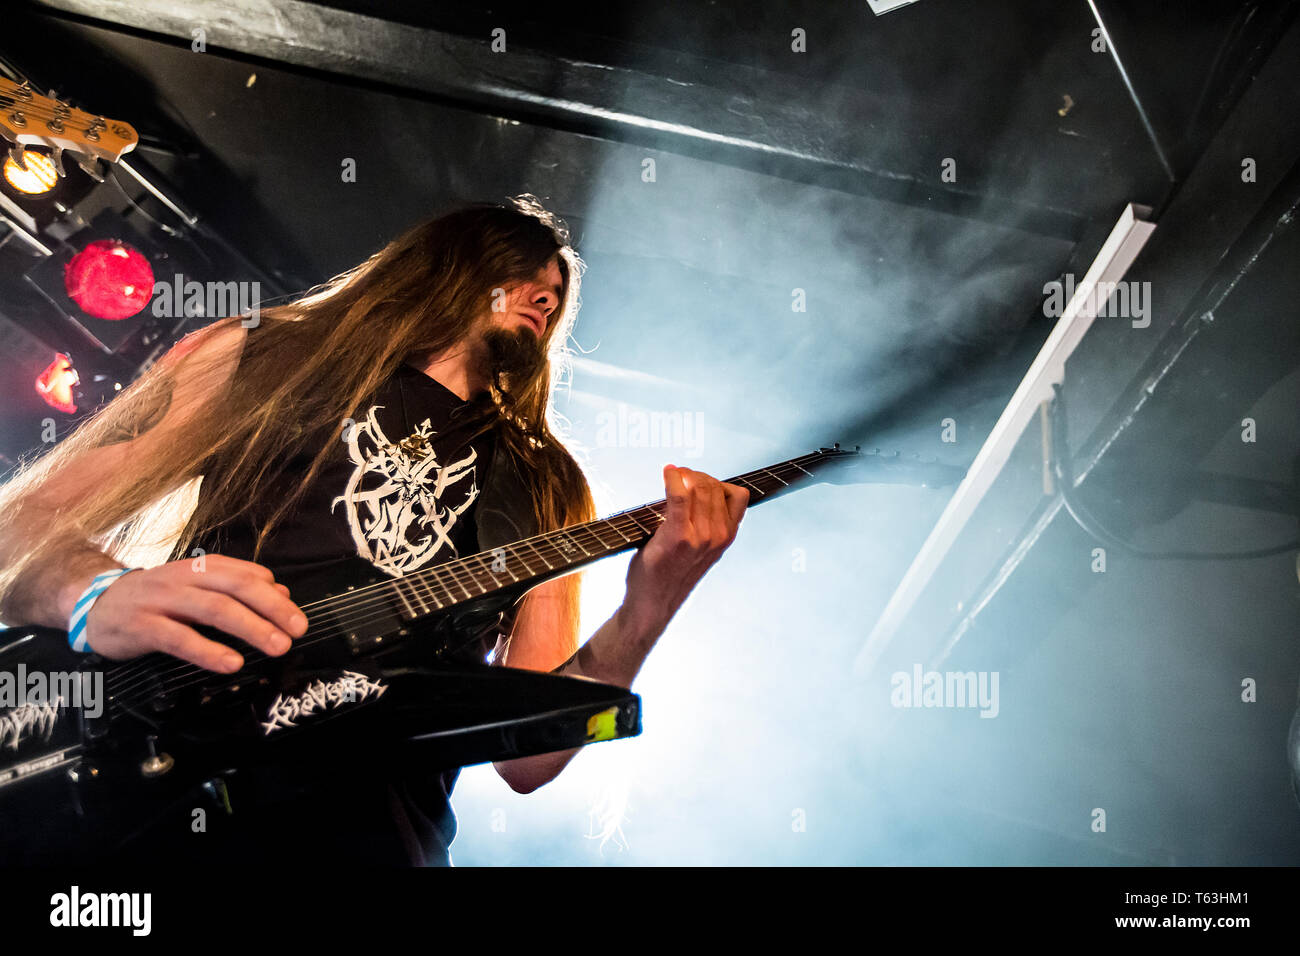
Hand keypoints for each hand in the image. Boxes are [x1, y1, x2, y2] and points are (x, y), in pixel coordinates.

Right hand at [81, 555, 307, 672]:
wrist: (94, 604)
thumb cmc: (154, 599)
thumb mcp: (194, 588)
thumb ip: (235, 588)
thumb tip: (280, 593)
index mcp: (200, 569)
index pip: (246, 575)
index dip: (274, 595)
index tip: (296, 617)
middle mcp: (184, 580)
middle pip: (236, 588)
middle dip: (272, 608)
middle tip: (297, 630)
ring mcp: (162, 601)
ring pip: (213, 610)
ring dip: (250, 628)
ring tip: (276, 645)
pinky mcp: (142, 626)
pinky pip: (179, 638)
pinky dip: (208, 650)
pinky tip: (231, 662)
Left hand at [622, 465, 748, 638]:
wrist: (653, 603)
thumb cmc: (670, 574)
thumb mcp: (702, 550)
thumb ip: (708, 524)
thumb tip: (697, 490)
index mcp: (727, 537)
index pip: (737, 494)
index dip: (717, 481)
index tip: (697, 481)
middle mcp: (719, 536)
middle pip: (714, 486)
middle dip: (695, 474)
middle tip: (678, 476)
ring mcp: (700, 536)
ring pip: (698, 486)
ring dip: (683, 474)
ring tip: (672, 475)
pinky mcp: (678, 536)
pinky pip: (679, 495)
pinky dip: (672, 478)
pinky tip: (667, 473)